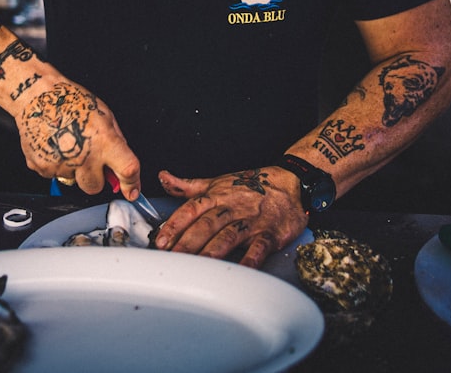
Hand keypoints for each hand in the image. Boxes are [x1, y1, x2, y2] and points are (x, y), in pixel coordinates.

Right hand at [13, 80, 141, 197]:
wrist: (36, 95)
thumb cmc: (70, 100)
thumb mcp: (105, 116)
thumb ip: (116, 144)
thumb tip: (122, 166)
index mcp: (104, 141)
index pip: (127, 170)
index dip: (132, 184)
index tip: (131, 191)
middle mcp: (83, 156)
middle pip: (94, 187)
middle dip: (94, 177)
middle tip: (88, 157)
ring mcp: (61, 165)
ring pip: (73, 181)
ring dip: (73, 168)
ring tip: (66, 143)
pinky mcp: (42, 168)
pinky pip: (55, 175)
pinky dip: (56, 164)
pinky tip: (55, 145)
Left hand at [154, 167, 307, 267]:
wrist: (289, 183)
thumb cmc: (250, 185)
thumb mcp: (217, 182)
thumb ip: (188, 185)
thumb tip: (163, 177)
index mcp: (217, 195)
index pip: (192, 209)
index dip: (175, 224)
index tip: (161, 240)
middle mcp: (232, 208)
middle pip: (207, 225)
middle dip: (188, 242)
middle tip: (172, 258)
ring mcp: (251, 221)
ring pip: (229, 236)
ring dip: (212, 252)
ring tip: (197, 268)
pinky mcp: (270, 234)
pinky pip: (258, 248)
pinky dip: (249, 261)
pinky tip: (239, 272)